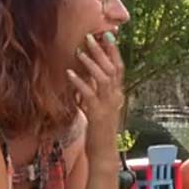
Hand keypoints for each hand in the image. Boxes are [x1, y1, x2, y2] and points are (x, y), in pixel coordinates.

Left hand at [67, 32, 124, 159]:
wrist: (103, 152)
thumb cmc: (100, 131)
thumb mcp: (99, 107)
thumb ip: (95, 91)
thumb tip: (86, 75)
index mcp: (117, 94)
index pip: (119, 68)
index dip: (114, 51)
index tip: (107, 36)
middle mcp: (115, 98)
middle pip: (112, 69)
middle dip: (101, 51)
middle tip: (90, 37)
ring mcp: (107, 106)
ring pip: (103, 79)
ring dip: (91, 64)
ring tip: (80, 51)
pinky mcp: (97, 114)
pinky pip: (88, 95)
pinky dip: (79, 83)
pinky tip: (70, 73)